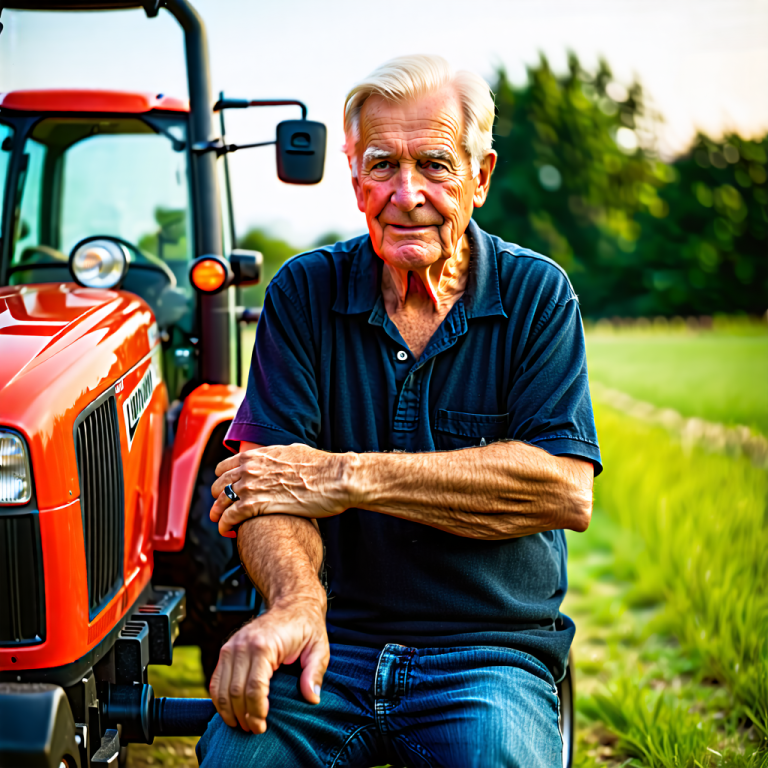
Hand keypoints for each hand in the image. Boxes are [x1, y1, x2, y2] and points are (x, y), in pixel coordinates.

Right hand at [209, 595, 328, 732]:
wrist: (292, 603)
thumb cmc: (306, 627)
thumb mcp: (319, 648)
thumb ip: (314, 673)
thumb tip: (311, 698)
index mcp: (264, 645)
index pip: (253, 688)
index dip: (256, 712)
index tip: (263, 726)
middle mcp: (243, 645)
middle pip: (235, 691)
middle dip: (243, 716)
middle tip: (255, 730)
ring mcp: (232, 645)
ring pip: (221, 688)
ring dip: (228, 712)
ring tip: (242, 725)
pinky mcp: (227, 648)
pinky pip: (216, 679)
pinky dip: (219, 699)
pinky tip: (230, 711)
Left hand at [210, 443, 356, 535]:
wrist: (334, 478)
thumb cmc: (322, 467)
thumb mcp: (295, 452)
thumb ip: (279, 457)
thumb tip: (281, 458)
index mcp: (257, 455)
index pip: (225, 467)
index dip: (223, 480)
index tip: (225, 489)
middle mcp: (249, 468)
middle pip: (219, 485)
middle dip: (218, 498)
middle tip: (221, 509)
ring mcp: (250, 486)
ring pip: (220, 502)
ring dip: (218, 514)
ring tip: (221, 523)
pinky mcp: (256, 505)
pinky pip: (230, 517)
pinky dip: (225, 525)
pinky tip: (229, 532)